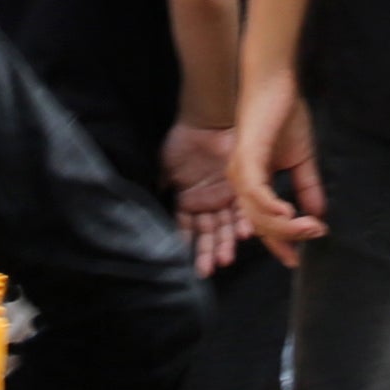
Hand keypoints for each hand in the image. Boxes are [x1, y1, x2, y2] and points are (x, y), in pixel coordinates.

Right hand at [159, 118, 250, 275]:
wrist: (208, 121)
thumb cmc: (183, 142)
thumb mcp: (165, 166)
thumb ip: (160, 185)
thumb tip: (147, 203)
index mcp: (187, 202)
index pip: (186, 230)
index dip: (186, 245)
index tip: (184, 262)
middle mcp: (207, 205)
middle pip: (207, 234)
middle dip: (208, 252)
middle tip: (208, 268)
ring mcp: (224, 199)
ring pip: (225, 227)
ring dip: (225, 243)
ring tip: (225, 258)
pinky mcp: (241, 190)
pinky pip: (242, 210)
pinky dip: (243, 222)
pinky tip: (243, 234)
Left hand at [229, 74, 325, 256]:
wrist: (274, 84)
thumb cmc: (284, 115)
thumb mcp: (301, 159)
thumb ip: (307, 187)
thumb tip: (319, 215)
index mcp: (252, 184)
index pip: (262, 224)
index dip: (279, 243)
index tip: (296, 260)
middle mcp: (241, 182)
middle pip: (261, 225)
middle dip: (288, 238)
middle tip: (314, 237)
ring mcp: (241, 172)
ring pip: (258, 214)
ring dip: (286, 226)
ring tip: (310, 228)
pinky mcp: (246, 159)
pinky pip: (255, 193)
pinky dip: (271, 208)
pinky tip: (289, 215)